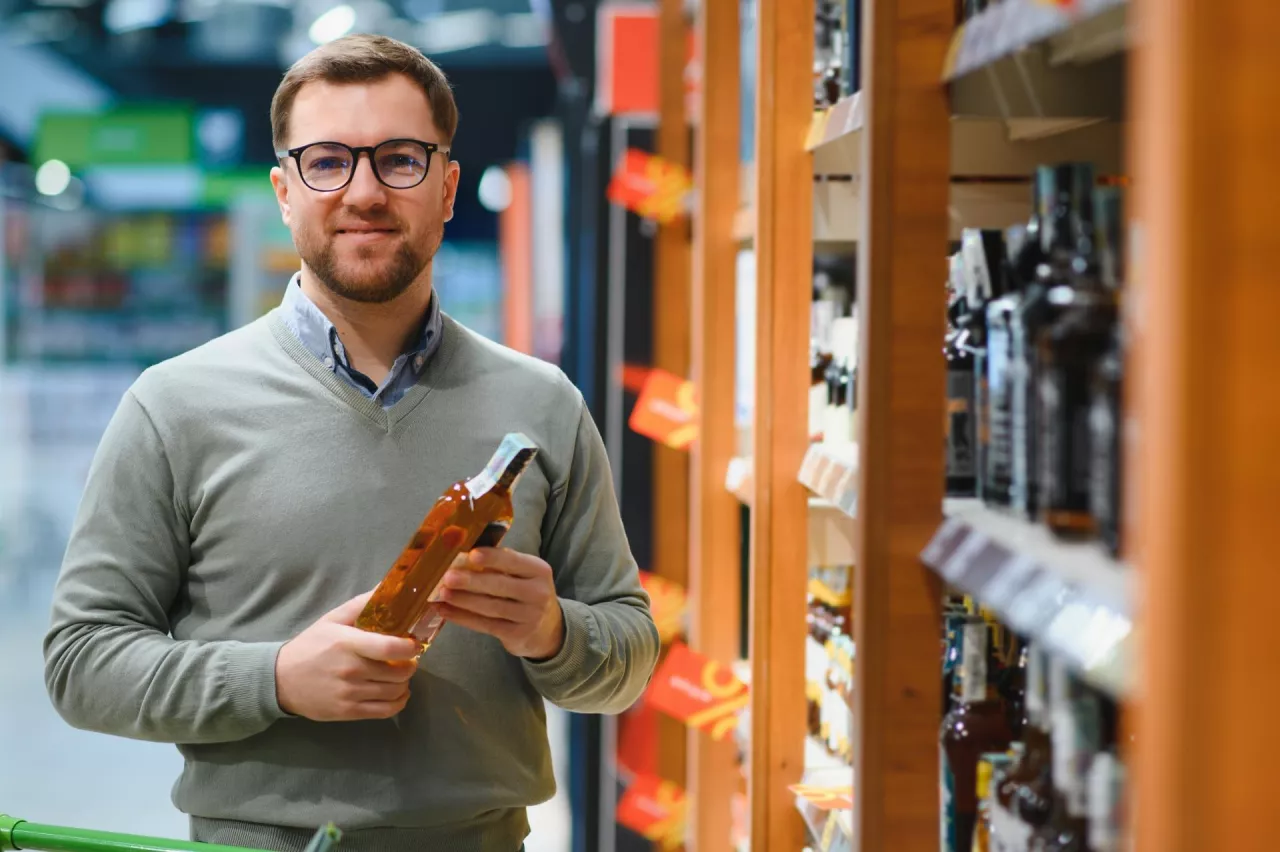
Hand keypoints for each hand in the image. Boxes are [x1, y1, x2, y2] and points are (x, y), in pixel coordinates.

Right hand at [275, 591, 421, 720]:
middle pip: (398, 673)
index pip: (389, 648)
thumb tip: (387, 587)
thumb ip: (361, 604)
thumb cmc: (311, 645)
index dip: (410, 647)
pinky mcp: (348, 712)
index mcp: (348, 644)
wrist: (281, 679)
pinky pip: (385, 711)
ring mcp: (350, 694)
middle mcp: (351, 670)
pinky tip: (398, 693)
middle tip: (407, 659)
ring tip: (400, 674)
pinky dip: (398, 703)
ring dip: (405, 683)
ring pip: (395, 692)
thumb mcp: (332, 619)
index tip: (414, 644)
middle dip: (410, 665)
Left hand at [434, 548, 564, 660]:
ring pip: (490, 607)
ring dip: (463, 600)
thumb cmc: (527, 593)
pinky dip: (463, 618)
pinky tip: (446, 611)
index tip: (471, 554)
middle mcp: (538, 593)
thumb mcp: (525, 575)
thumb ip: (503, 565)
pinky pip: (485, 625)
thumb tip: (464, 555)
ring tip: (441, 593)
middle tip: (447, 577)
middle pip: (500, 585)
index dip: (492, 558)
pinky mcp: (517, 635)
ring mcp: (529, 616)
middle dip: (471, 581)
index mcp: (539, 571)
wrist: (549, 630)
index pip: (514, 561)